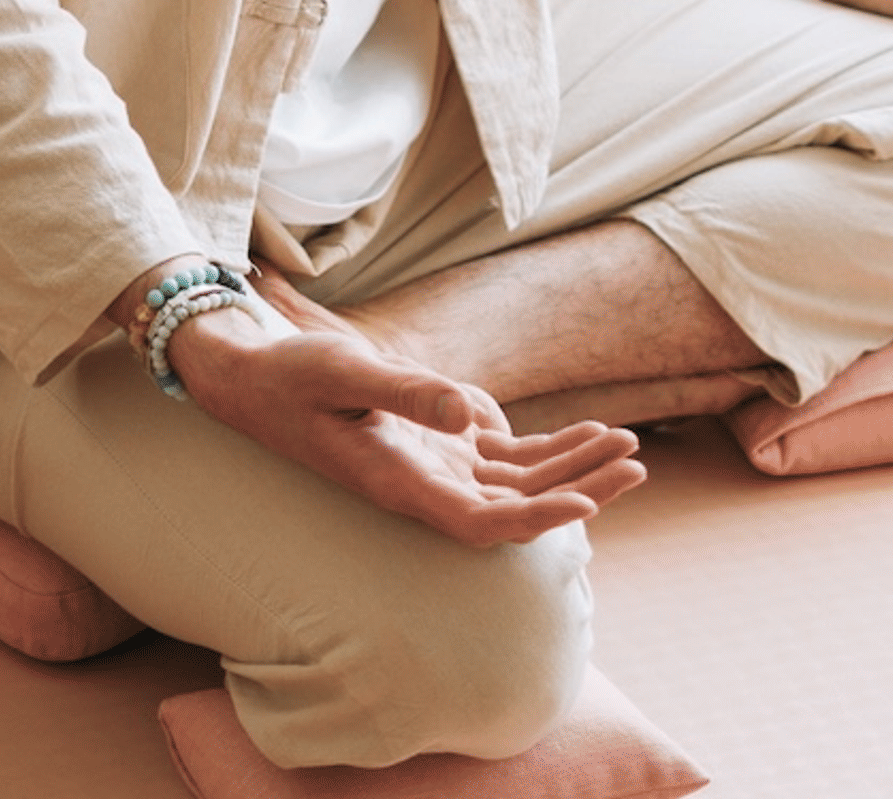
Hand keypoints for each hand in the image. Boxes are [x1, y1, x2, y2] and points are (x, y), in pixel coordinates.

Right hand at [165, 305, 645, 545]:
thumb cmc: (296, 376)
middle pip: (515, 506)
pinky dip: (543, 450)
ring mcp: (431, 470)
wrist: (256, 380)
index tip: (587, 503)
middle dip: (578, 487)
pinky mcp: (435, 449)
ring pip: (517, 482)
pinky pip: (502, 460)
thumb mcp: (348, 371)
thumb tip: (474, 417)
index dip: (537, 518)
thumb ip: (409, 392)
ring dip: (571, 466)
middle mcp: (422, 488)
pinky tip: (581, 433)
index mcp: (401, 483)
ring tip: (627, 444)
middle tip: (636, 462)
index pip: (482, 521)